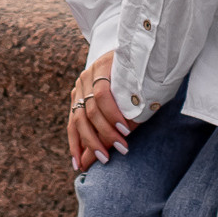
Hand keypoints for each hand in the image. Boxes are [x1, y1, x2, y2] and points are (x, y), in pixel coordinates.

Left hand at [67, 51, 130, 169]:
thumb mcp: (118, 110)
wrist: (145, 50)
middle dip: (91, 143)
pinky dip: (112, 115)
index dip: (75, 145)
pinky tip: (123, 128)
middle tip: (104, 160)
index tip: (78, 166)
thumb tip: (92, 161)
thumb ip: (106, 131)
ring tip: (120, 147)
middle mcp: (81, 84)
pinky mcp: (102, 67)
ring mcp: (90, 74)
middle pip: (79, 120)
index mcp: (81, 94)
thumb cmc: (134, 85)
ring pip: (90, 111)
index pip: (73, 124)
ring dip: (106, 132)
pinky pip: (102, 96)